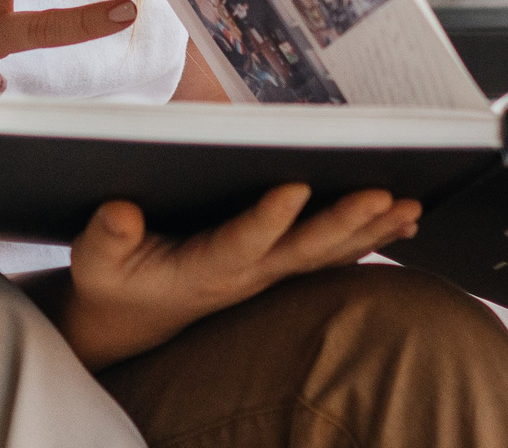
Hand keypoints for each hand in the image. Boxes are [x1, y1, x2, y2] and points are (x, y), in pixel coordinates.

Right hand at [54, 186, 420, 369]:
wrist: (132, 321)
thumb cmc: (116, 281)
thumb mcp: (96, 261)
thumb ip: (107, 237)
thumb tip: (122, 211)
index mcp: (203, 269)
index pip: (240, 243)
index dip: (268, 218)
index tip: (294, 186)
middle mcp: (246, 274)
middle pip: (303, 251)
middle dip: (345, 221)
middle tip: (384, 193)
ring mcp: (267, 275)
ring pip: (327, 254)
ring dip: (370, 232)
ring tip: (410, 206)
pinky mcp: (276, 269)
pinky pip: (330, 256)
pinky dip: (367, 240)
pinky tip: (401, 223)